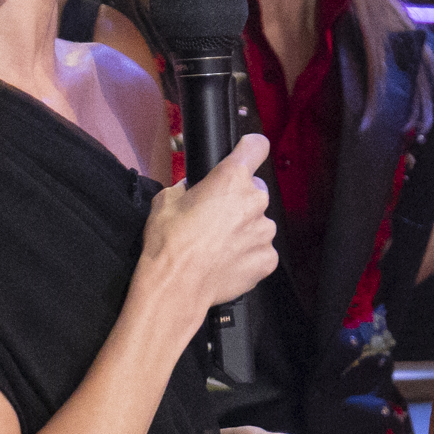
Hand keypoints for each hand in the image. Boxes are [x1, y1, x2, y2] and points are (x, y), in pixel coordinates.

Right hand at [139, 130, 276, 314]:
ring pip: (259, 222)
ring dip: (244, 229)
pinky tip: (226, 261)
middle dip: (239, 199)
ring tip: (218, 244)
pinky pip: (261, 250)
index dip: (250, 149)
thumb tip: (194, 189)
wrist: (176, 286)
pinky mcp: (268, 258)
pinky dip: (248, 254)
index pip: (256, 147)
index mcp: (231, 178)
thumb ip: (188, 187)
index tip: (247, 154)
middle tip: (215, 217)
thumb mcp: (166, 200)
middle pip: (254, 191)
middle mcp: (254, 201)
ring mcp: (264, 232)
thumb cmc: (169, 243)